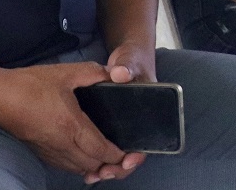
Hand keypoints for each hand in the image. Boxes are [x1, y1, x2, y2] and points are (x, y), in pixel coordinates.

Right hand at [0, 62, 133, 179]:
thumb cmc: (29, 84)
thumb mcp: (66, 72)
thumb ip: (93, 73)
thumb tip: (112, 74)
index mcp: (71, 126)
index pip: (102, 151)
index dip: (119, 155)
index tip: (130, 152)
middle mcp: (62, 144)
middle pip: (93, 165)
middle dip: (111, 164)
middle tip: (122, 155)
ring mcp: (50, 151)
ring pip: (79, 169)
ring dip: (95, 165)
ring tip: (106, 157)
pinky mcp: (41, 152)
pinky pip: (66, 166)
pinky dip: (79, 164)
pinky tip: (84, 153)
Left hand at [73, 44, 158, 182]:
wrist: (127, 59)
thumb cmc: (132, 60)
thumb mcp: (130, 60)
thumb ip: (127, 66)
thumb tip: (120, 74)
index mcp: (148, 110)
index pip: (147, 138)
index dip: (137, 153)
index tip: (126, 160)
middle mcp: (138, 123)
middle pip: (132, 152)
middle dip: (119, 167)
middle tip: (103, 173)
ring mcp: (123, 127)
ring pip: (118, 155)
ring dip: (107, 167)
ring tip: (92, 176)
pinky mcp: (109, 127)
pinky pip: (105, 149)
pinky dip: (97, 161)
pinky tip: (86, 170)